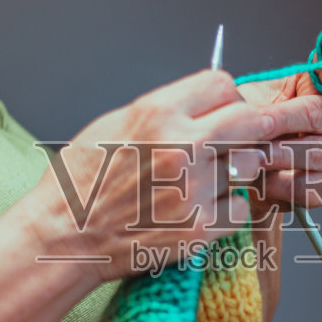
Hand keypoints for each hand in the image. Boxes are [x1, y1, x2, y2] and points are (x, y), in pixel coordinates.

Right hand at [34, 69, 271, 278]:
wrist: (65, 236)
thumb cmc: (81, 181)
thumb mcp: (114, 124)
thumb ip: (165, 110)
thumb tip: (205, 103)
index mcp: (156, 113)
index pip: (222, 85)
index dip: (228, 97)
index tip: (227, 108)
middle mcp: (180, 146)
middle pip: (251, 120)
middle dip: (256, 126)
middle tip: (253, 135)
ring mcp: (193, 189)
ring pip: (248, 165)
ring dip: (236, 170)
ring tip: (207, 178)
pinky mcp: (199, 228)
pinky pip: (240, 207)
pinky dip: (227, 208)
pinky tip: (203, 208)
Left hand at [235, 13, 321, 209]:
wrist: (247, 176)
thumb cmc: (249, 133)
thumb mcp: (244, 105)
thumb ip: (250, 100)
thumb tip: (243, 111)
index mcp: (321, 86)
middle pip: (313, 113)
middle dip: (274, 123)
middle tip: (245, 129)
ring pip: (309, 152)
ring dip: (271, 157)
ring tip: (246, 157)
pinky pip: (306, 186)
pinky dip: (276, 186)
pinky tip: (262, 181)